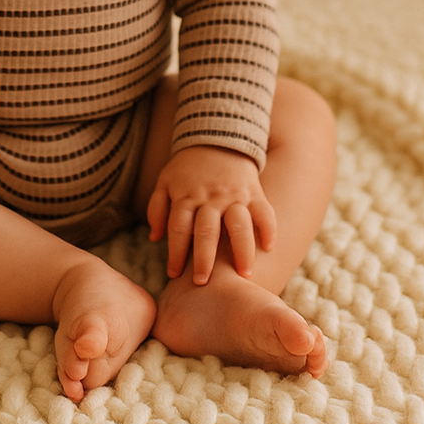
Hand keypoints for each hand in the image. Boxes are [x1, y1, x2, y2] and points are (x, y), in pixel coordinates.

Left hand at [147, 146, 275, 284]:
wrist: (217, 140)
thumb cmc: (188, 169)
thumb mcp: (165, 182)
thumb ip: (157, 209)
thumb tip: (154, 238)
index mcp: (186, 196)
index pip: (178, 228)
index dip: (175, 252)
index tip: (173, 274)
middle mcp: (210, 197)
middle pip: (206, 230)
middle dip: (204, 258)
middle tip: (202, 283)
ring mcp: (233, 195)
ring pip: (238, 223)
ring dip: (241, 249)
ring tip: (244, 274)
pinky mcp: (254, 192)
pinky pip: (264, 211)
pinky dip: (268, 228)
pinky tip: (269, 247)